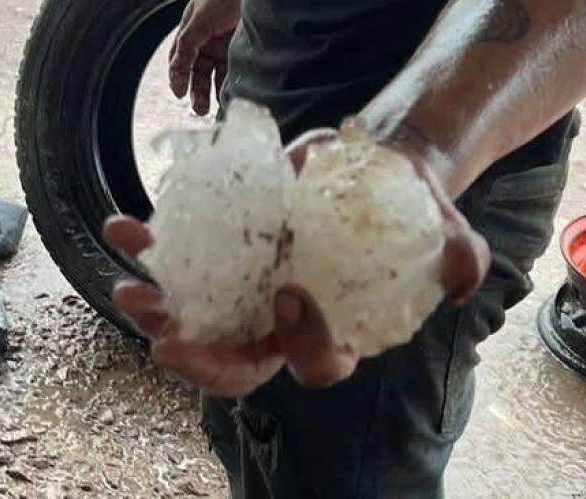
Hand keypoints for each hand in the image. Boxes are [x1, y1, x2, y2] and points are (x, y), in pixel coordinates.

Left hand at [103, 128, 489, 395]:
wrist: (379, 170)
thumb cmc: (415, 213)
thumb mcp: (451, 234)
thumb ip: (463, 260)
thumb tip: (461, 282)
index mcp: (333, 332)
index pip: (312, 364)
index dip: (299, 345)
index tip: (291, 295)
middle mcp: (281, 321)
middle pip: (234, 360)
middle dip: (198, 359)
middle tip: (167, 342)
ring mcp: (247, 287)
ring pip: (192, 316)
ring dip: (155, 309)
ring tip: (129, 288)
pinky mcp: (226, 247)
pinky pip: (178, 257)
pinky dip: (147, 246)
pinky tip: (122, 227)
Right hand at [168, 0, 240, 115]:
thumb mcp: (200, 17)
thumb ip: (186, 42)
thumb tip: (175, 69)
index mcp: (194, 31)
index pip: (181, 59)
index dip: (178, 77)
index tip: (179, 93)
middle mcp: (210, 41)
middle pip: (200, 72)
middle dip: (198, 92)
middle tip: (200, 108)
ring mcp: (229, 47)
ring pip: (219, 76)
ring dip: (217, 93)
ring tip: (218, 107)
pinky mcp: (247, 52)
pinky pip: (238, 74)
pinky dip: (235, 86)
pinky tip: (234, 95)